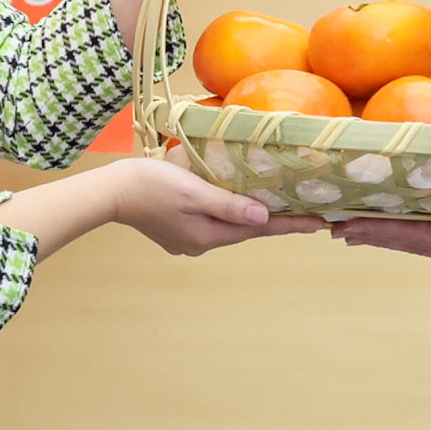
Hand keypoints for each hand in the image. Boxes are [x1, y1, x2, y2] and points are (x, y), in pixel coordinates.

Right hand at [103, 158, 319, 256]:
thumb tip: (263, 218)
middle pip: (244, 229)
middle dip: (272, 219)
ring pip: (226, 225)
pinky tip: (232, 201)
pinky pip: (209, 221)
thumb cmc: (151, 185)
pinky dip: (225, 211)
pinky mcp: (175, 230)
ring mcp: (186, 240)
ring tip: (274, 203)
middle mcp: (200, 243)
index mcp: (208, 235)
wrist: (111, 191)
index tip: (319, 224)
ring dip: (248, 215)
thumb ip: (228, 205)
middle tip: (304, 210)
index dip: (290, 224)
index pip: (259, 229)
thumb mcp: (194, 191)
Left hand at [335, 216, 430, 301]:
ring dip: (388, 231)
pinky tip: (416, 221)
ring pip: (420, 236)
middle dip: (370, 231)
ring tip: (358, 228)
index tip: (341, 227)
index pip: (410, 236)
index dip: (376, 231)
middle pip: (406, 237)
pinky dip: (420, 225)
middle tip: (332, 226)